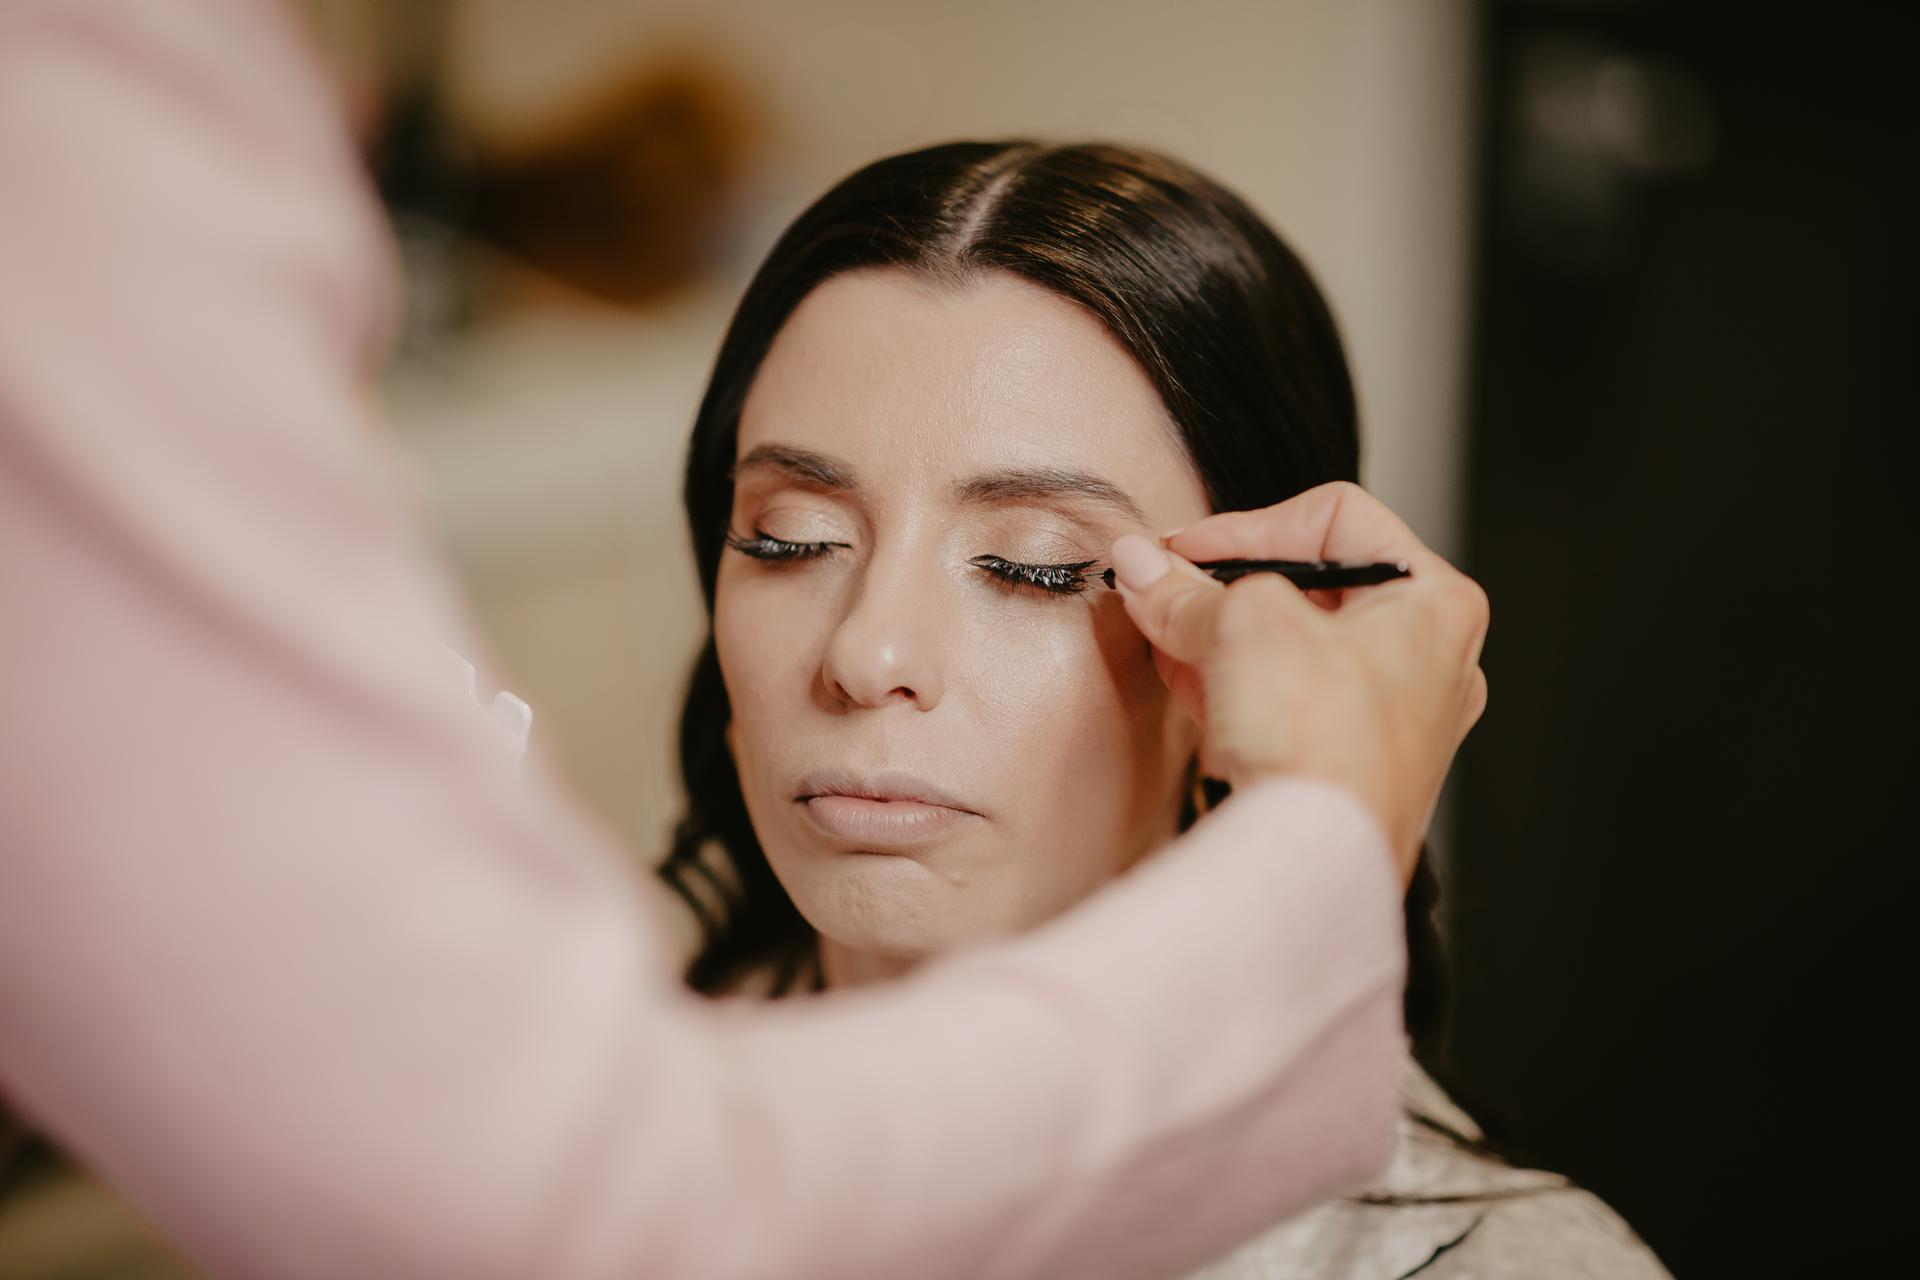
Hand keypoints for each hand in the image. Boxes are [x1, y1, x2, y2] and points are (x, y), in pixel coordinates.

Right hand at [1108, 482, 1488, 883]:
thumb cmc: (1321, 741)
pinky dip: (1234, 684)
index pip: (1334, 519)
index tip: (1183, 550)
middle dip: (1227, 586)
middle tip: (1167, 587)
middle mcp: (1428, 660)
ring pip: (1292, 647)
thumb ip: (1186, 588)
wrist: (1316, 860)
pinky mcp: (1345, 765)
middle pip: (1311, 587)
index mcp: (1436, 604)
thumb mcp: (1242, 624)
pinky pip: (1284, 702)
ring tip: (1166, 631)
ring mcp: (1389, 718)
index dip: (1248, 525)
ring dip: (1221, 634)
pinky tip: (1184, 679)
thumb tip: (1140, 563)